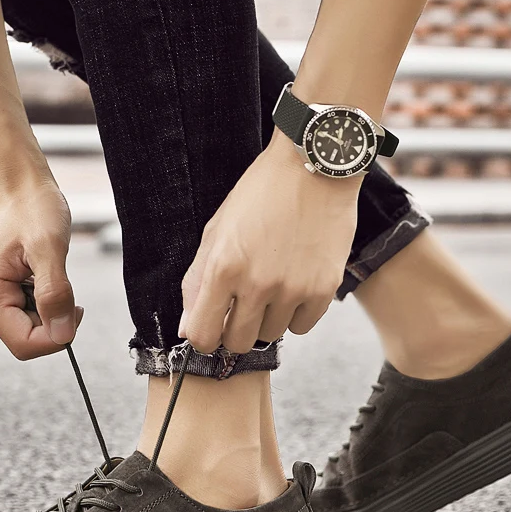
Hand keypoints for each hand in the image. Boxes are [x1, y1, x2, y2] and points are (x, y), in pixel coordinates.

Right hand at [0, 173, 83, 359]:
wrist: (15, 184)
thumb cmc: (31, 207)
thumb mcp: (49, 248)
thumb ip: (55, 294)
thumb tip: (63, 335)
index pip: (26, 345)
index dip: (58, 335)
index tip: (77, 306)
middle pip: (27, 338)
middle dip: (53, 317)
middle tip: (60, 278)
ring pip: (28, 327)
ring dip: (48, 305)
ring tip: (44, 268)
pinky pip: (25, 313)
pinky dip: (41, 298)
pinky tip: (36, 270)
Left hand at [179, 135, 358, 353]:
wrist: (314, 167)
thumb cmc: (261, 195)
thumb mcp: (216, 230)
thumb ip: (197, 282)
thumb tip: (187, 328)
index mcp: (222, 267)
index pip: (202, 335)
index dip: (204, 337)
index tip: (212, 326)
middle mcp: (257, 284)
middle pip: (237, 343)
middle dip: (235, 330)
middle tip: (242, 305)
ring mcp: (292, 289)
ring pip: (270, 335)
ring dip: (267, 318)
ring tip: (273, 283)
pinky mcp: (323, 289)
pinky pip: (302, 326)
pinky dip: (296, 313)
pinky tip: (295, 284)